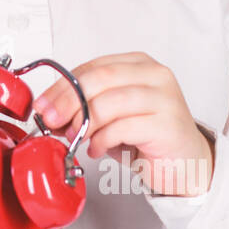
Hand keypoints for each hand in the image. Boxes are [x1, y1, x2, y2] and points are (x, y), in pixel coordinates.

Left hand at [30, 52, 214, 196]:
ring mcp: (164, 97)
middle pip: (99, 79)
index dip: (62, 86)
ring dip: (84, 122)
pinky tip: (97, 149)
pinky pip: (123, 127)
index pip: (91, 67)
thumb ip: (85, 106)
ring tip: (76, 138)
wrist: (186, 164)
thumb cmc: (147, 138)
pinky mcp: (168, 124)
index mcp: (138, 64)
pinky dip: (102, 140)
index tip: (42, 105)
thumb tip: (49, 111)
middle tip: (51, 120)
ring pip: (110, 102)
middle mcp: (154, 74)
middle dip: (67, 101)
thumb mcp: (111, 116)